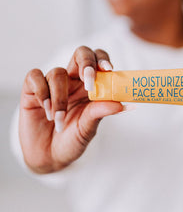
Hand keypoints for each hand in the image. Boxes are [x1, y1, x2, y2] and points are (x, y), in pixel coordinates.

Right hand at [19, 47, 122, 173]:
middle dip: (86, 63)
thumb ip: (100, 113)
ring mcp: (52, 84)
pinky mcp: (31, 90)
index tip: (108, 70)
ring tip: (59, 121)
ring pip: (57, 72)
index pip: (99, 61)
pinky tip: (45, 111)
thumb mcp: (88, 129)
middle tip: (87, 80)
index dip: (103, 60)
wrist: (49, 158)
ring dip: (59, 98)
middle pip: (81, 54)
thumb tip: (122, 104)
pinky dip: (41, 92)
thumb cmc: (72, 140)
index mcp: (91, 86)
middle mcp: (72, 81)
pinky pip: (34, 76)